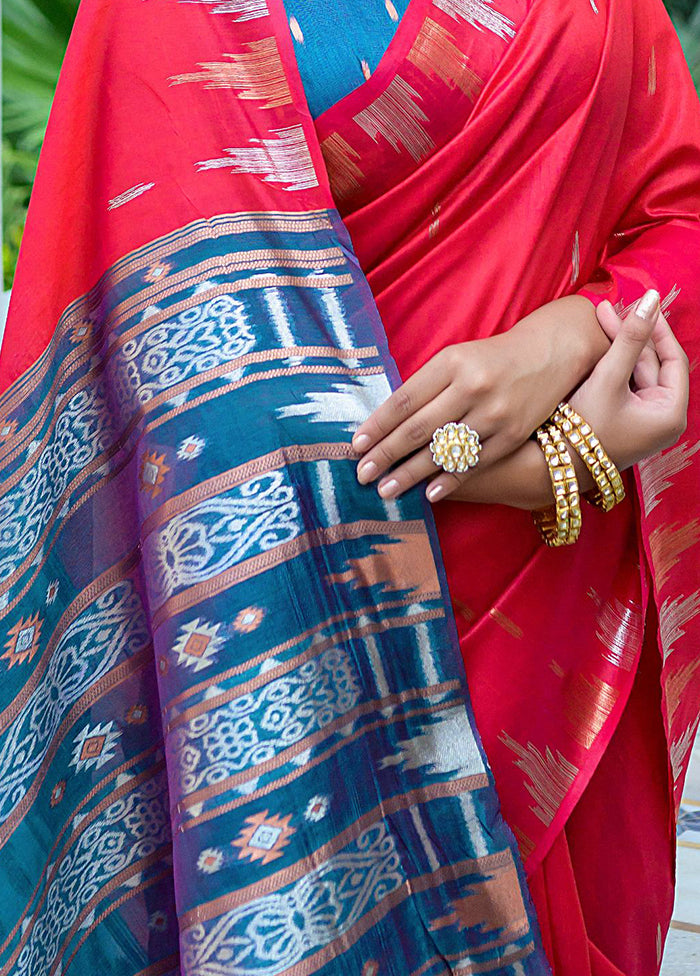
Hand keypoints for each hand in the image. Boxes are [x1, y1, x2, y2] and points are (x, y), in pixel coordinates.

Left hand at [351, 296, 609, 501]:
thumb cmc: (491, 358)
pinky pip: (475, 462)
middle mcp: (472, 386)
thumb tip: (384, 423)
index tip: (355, 445)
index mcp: (451, 362)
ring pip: (444, 450)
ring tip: (387, 490)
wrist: (549, 353)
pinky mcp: (514, 434)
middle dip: (386, 455)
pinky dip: (450, 479)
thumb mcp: (456, 357)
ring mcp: (494, 412)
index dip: (378, 425)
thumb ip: (425, 385)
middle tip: (362, 475)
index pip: (405, 399)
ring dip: (411, 474)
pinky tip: (429, 493)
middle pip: (419, 428)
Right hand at [448, 289, 688, 508]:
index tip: (638, 306)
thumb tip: (652, 299)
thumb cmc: (583, 429)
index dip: (656, 329)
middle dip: (631, 337)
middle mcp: (663, 420)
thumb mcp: (609, 379)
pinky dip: (614, 367)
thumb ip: (631, 338)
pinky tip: (597, 349)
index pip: (673, 359)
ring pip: (636, 374)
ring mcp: (644, 423)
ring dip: (619, 349)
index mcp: (671, 414)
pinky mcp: (626, 423)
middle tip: (606, 311)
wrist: (553, 466)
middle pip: (652, 365)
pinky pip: (625, 387)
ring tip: (600, 323)